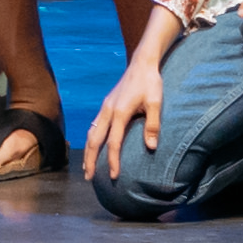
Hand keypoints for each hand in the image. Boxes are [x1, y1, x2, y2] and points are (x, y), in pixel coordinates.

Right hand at [83, 56, 166, 180]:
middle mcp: (108, 111)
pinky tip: (93, 146)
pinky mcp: (106, 105)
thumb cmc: (150, 83)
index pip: (113, 143)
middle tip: (88, 177)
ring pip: (91, 133)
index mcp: (119, 112)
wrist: (142, 64)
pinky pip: (94, 126)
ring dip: (88, 151)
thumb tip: (151, 147)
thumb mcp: (156, 103)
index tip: (113, 176)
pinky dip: (91, 139)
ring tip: (87, 167)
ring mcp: (104, 107)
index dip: (112, 161)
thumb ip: (152, 125)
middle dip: (90, 160)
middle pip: (94, 140)